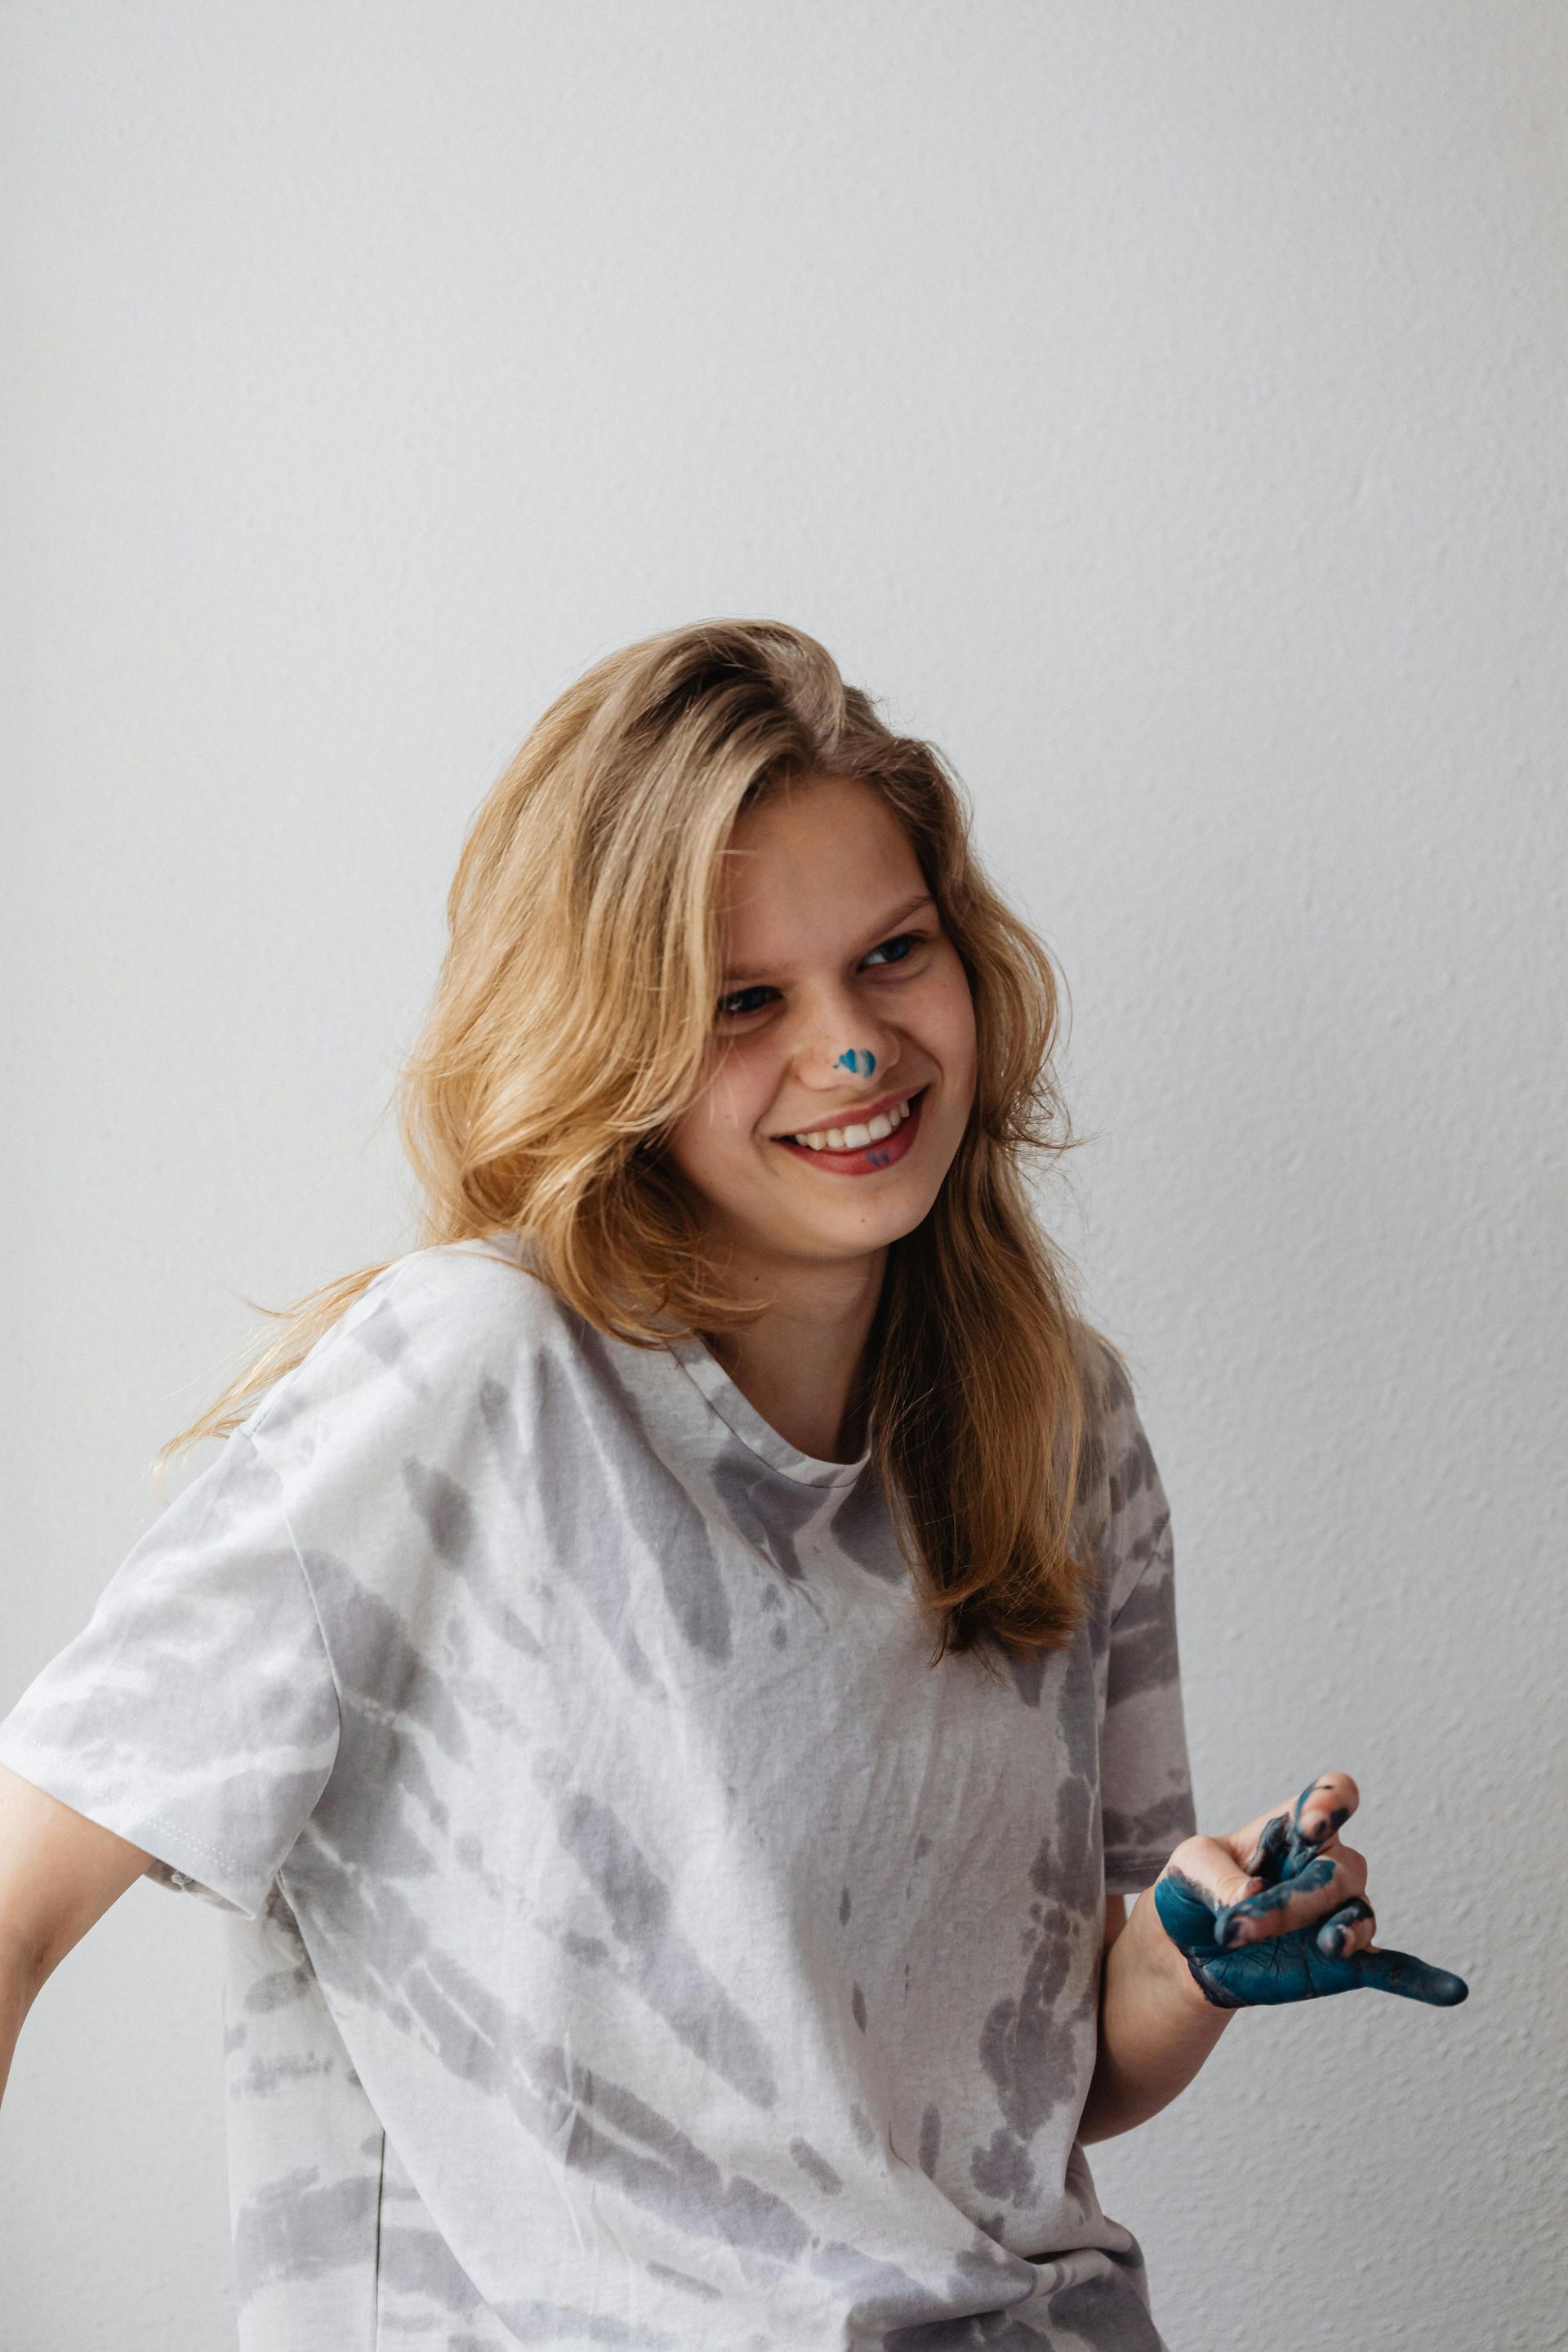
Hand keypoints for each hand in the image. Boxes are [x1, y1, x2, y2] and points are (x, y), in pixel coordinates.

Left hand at [1152, 1772, 1468, 2009]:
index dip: (1331, 1804)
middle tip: (1236, 1926)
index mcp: (1292, 1827)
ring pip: (1355, 1915)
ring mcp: (1336, 1915)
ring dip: (1342, 1932)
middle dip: (1291, 1900)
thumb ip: (1218, 1879)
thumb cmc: (1195, 1890)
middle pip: (1334, 1871)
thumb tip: (1250, 1902)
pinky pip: (1390, 1968)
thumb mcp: (1187, 1868)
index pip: (1330, 1795)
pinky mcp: (1343, 1963)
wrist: (1191, 1949)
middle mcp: (1325, 1865)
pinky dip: (1421, 1979)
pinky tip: (1452, 1991)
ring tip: (1328, 1947)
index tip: (1312, 1822)